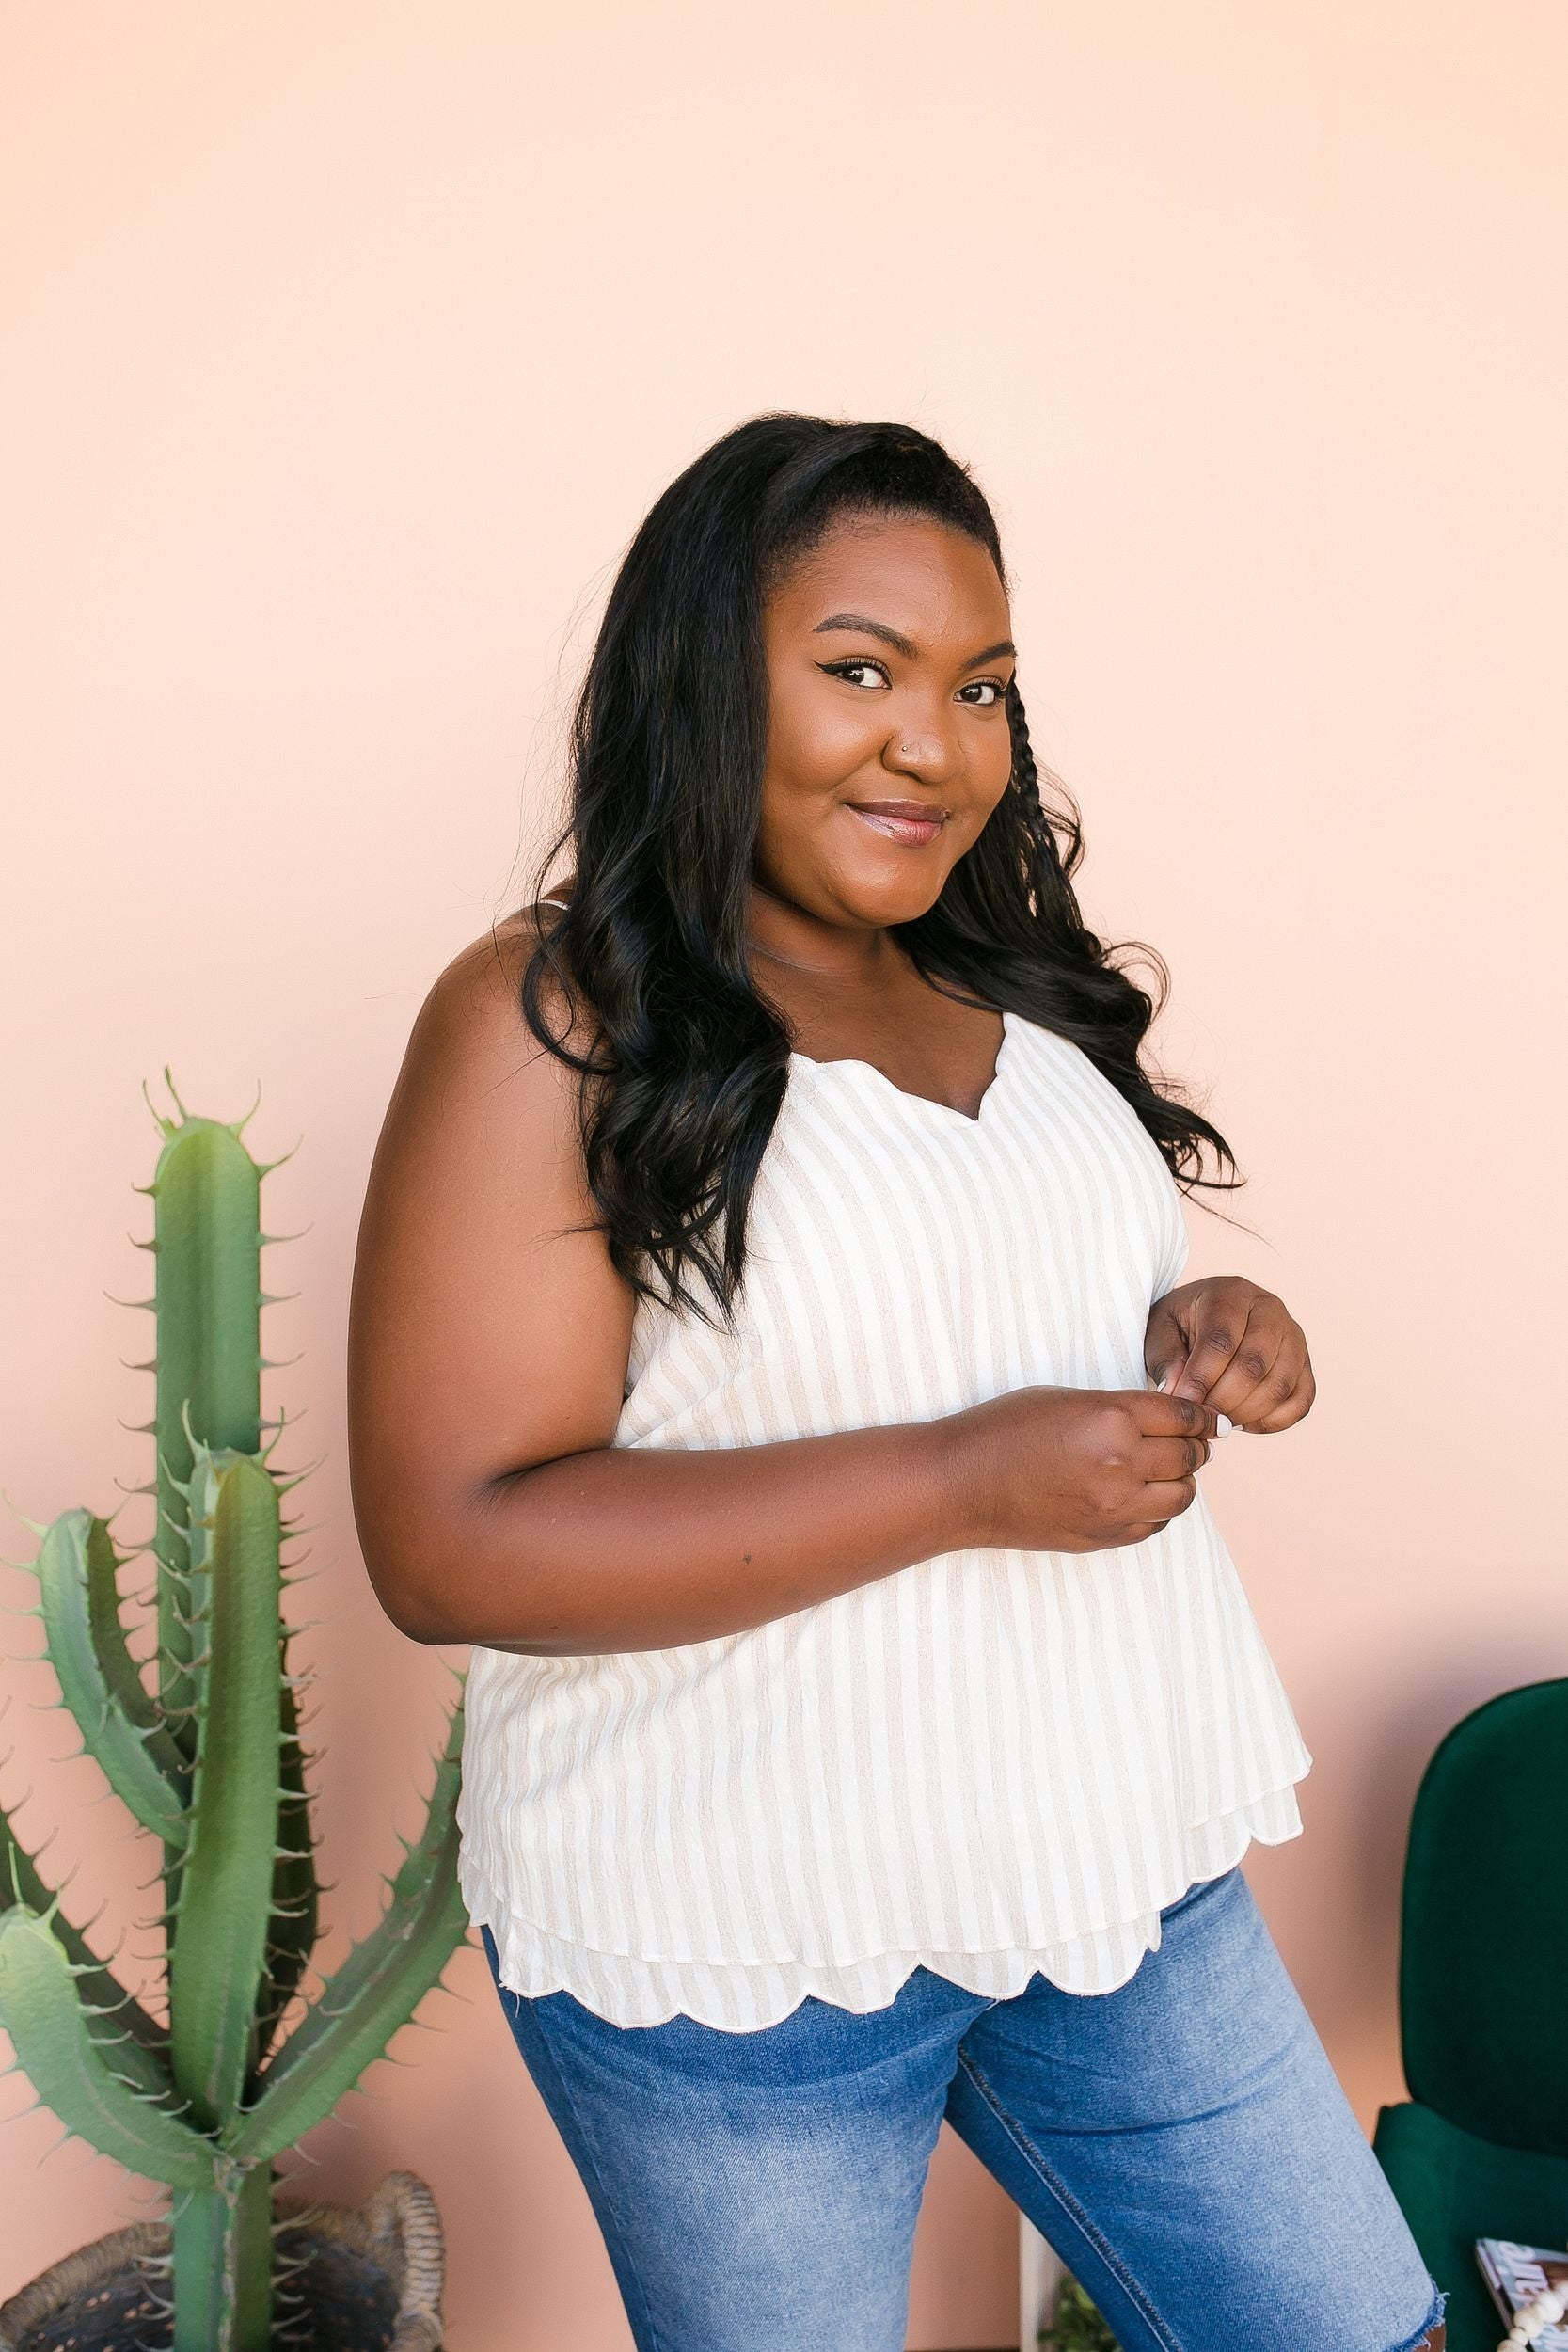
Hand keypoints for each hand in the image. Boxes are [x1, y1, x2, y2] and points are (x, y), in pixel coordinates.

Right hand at [958, 1384, 1223, 1552]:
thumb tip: (1167, 1420)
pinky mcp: (1104, 1536)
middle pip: (1189, 1456)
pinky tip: (1142, 1495)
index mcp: (1112, 1417)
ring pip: (1181, 1496)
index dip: (1203, 1417)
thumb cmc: (1004, 1428)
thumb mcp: (1066, 1398)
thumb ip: (1120, 1408)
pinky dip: (1158, 1509)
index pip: (1184, 1417)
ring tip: (1168, 1471)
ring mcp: (1114, 1505)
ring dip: (1181, 1481)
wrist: (962, 1484)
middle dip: (1196, 1446)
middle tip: (1193, 1442)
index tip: (1209, 1420)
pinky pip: (1154, 1525)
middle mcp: (1121, 1462)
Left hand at [1144, 1278, 1314, 1433]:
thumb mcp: (1160, 1331)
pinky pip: (1300, 1403)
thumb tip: (1178, 1392)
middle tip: (1199, 1418)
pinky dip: (1272, 1422)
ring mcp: (1294, 1338)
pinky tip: (1242, 1423)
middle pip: (1254, 1364)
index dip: (1201, 1378)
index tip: (1182, 1403)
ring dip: (1245, 1413)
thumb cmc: (1180, 1325)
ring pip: (1279, 1386)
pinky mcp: (1305, 1366)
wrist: (1206, 1317)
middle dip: (1222, 1400)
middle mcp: (1270, 1310)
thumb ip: (1166, 1359)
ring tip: (1217, 1420)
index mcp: (1231, 1294)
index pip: (1221, 1341)